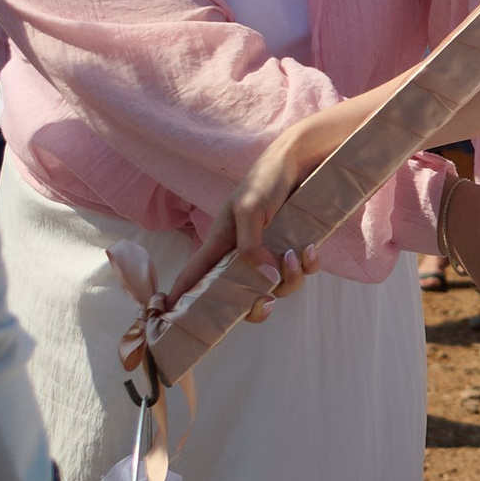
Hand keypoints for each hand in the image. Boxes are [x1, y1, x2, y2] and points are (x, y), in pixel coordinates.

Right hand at [157, 102, 356, 316]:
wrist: (301, 161)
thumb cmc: (266, 179)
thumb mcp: (249, 209)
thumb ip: (250, 245)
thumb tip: (263, 279)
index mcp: (221, 244)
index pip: (194, 276)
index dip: (181, 298)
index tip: (168, 318)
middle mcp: (242, 255)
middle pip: (241, 298)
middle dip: (255, 307)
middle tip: (266, 301)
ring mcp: (268, 254)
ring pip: (276, 288)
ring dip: (290, 279)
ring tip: (296, 254)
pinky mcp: (292, 248)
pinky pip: (300, 272)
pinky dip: (307, 266)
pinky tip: (311, 248)